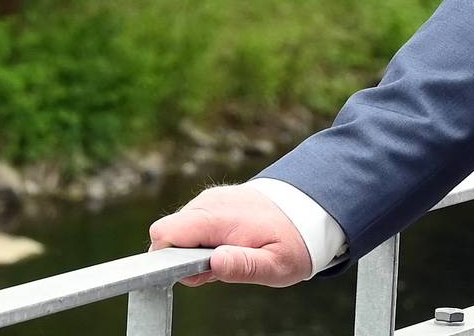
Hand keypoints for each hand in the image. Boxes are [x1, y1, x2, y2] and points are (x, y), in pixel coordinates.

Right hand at [146, 184, 314, 287]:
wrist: (308, 207)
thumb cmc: (292, 240)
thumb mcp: (276, 265)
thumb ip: (243, 266)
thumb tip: (213, 263)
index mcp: (218, 217)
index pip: (165, 234)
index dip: (168, 260)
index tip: (195, 275)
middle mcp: (208, 203)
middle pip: (167, 234)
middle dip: (181, 259)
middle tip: (216, 271)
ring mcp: (209, 199)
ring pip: (178, 230)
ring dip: (192, 251)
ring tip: (228, 257)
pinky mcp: (212, 201)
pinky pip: (191, 223)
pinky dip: (201, 240)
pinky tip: (227, 246)